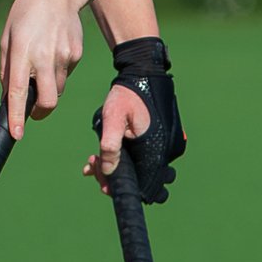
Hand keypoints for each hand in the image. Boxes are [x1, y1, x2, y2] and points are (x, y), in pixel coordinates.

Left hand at [0, 0, 86, 140]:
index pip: (19, 90)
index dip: (17, 115)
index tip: (16, 134)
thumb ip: (7, 70)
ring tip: (41, 63)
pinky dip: (57, 72)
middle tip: (32, 110)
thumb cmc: (26, 14)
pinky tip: (53, 50)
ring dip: (48, 88)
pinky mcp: (77, 55)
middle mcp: (45, 56)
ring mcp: (65, 56)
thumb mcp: (8, 38)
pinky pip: (65, 75)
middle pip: (48, 101)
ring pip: (57, 90)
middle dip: (40, 112)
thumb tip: (9, 98)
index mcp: (22, 51)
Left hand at [91, 37, 187, 202]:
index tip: (103, 186)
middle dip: (117, 178)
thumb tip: (108, 171)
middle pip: (144, 180)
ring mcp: (167, 146)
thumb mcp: (113, 117)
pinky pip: (145, 157)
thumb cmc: (127, 94)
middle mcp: (166, 151)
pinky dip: (127, 158)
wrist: (144, 71)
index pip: (146, 185)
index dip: (124, 189)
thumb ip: (109, 145)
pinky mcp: (163, 140)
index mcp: (155, 149)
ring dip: (118, 168)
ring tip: (94, 159)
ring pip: (142, 169)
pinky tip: (103, 153)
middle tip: (94, 166)